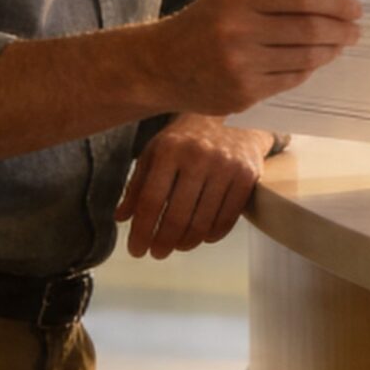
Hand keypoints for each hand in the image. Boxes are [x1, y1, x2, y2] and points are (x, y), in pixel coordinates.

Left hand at [117, 114, 272, 258]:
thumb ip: (138, 184)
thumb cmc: (187, 137)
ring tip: (177, 247)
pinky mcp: (247, 176)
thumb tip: (122, 217)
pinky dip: (212, 235)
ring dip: (187, 242)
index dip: (142, 231)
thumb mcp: (156, 151)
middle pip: (177, 215)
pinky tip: (201, 238)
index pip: (151, 200)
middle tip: (156, 253)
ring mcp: (225, 166)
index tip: (136, 249)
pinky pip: (227, 217)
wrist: (232, 115)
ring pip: (203, 221)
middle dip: (163, 242)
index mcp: (169, 149)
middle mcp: (198, 157)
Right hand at [145, 0, 361, 115]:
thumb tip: (327, 4)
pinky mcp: (243, 95)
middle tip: (356, 30)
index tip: (355, 7)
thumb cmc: (202, 25)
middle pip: (309, 29)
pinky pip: (290, 81)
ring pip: (304, 58)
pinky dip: (307, 70)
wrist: (159, 66)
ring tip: (339, 46)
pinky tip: (313, 63)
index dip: (335, 2)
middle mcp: (238, 31)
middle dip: (341, 30)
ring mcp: (241, 66)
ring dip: (329, 52)